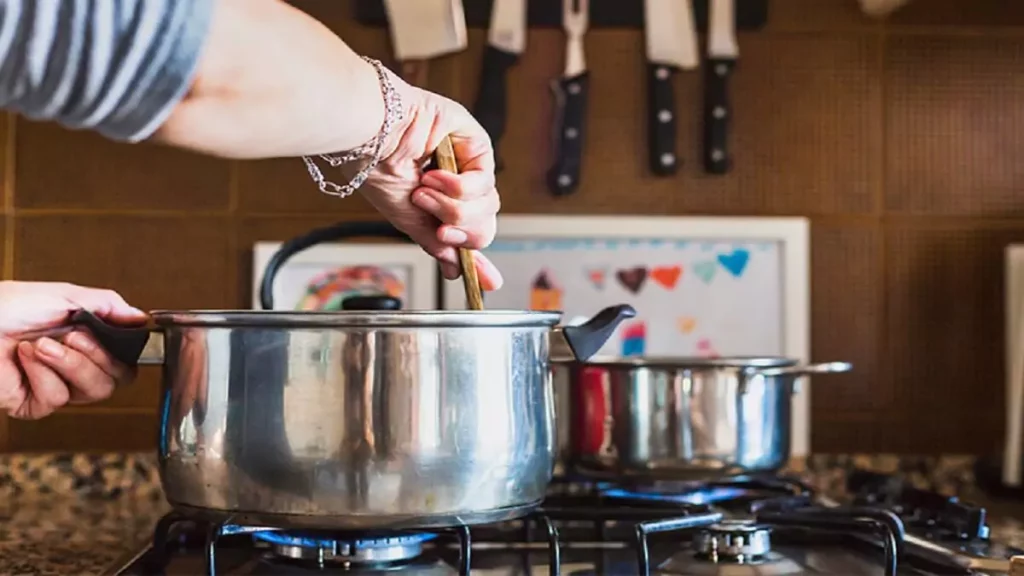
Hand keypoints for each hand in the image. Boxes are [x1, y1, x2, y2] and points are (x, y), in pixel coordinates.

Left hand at [0, 282, 146, 418]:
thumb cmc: (5, 306)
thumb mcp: (65, 295)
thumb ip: (109, 305)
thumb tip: (142, 318)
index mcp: (85, 337)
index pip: (126, 357)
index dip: (126, 351)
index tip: (119, 336)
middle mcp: (74, 362)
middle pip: (117, 378)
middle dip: (95, 356)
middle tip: (71, 336)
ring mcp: (56, 385)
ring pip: (93, 391)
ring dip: (67, 363)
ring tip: (39, 345)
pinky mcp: (35, 404)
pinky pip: (57, 398)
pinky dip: (40, 374)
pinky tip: (22, 359)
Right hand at [353, 75, 503, 289]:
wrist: (367, 137)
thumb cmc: (376, 168)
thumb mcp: (409, 219)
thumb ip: (438, 246)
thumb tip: (456, 274)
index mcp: (443, 200)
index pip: (472, 232)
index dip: (479, 257)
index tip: (489, 282)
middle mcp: (459, 181)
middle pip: (484, 223)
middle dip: (460, 230)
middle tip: (440, 229)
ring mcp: (469, 162)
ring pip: (488, 205)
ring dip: (452, 207)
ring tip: (423, 193)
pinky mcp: (475, 142)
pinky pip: (484, 179)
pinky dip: (458, 187)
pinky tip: (434, 176)